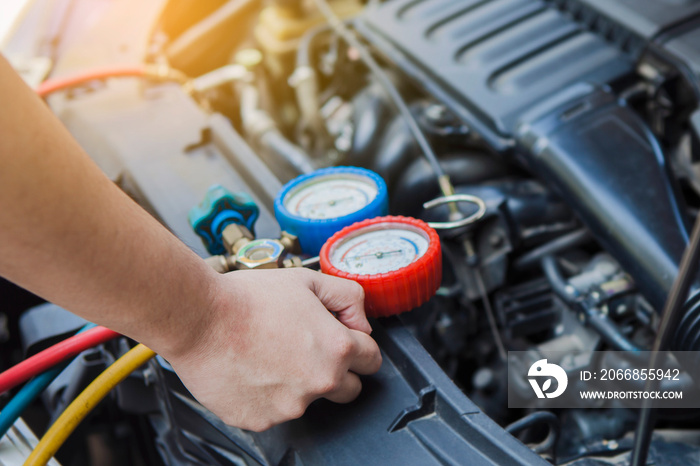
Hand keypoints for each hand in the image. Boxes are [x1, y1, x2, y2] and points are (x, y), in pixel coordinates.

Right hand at [164, 268, 381, 431]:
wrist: (199, 318)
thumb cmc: (248, 298)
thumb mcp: (308, 280)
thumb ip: (347, 297)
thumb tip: (360, 319)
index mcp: (336, 349)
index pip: (372, 360)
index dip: (360, 346)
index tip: (345, 342)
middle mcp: (319, 382)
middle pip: (350, 388)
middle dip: (338, 371)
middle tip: (309, 350)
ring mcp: (290, 406)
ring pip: (309, 400)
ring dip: (299, 382)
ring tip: (270, 353)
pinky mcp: (262, 420)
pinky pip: (275, 411)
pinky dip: (268, 395)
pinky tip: (252, 369)